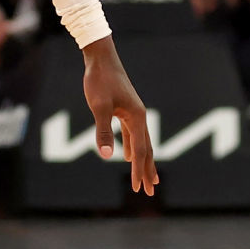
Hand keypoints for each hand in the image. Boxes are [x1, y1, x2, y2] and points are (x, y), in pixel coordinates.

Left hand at [81, 37, 158, 195]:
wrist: (101, 58)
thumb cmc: (99, 80)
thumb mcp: (99, 106)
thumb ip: (104, 131)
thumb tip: (108, 156)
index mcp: (137, 118)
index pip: (140, 151)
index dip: (138, 171)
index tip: (137, 189)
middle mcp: (140, 117)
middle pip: (147, 150)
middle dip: (148, 171)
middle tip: (150, 191)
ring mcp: (134, 113)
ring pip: (142, 143)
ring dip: (143, 161)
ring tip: (147, 177)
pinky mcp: (126, 110)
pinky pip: (133, 134)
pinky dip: (134, 147)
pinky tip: (129, 154)